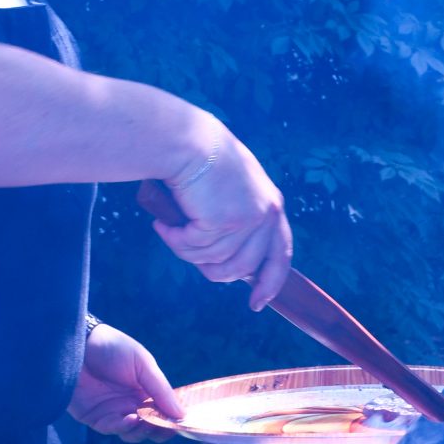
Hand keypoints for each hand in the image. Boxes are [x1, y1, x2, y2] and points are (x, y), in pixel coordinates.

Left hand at [67, 322, 181, 441]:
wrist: (78, 345)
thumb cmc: (112, 348)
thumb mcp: (143, 364)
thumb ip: (161, 389)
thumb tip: (182, 415)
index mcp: (146, 391)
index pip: (164, 412)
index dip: (173, 420)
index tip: (181, 423)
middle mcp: (132, 404)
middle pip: (152, 428)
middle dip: (161, 430)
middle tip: (166, 426)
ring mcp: (115, 413)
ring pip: (134, 434)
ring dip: (143, 432)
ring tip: (147, 421)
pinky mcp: (96, 418)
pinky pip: (114, 429)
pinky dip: (125, 427)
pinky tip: (132, 419)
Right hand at [152, 126, 292, 309]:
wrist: (187, 139)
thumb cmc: (202, 161)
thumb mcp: (231, 192)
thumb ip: (237, 222)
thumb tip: (226, 262)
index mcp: (272, 207)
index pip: (280, 255)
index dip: (270, 283)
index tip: (256, 304)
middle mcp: (265, 214)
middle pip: (241, 267)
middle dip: (211, 269)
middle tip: (187, 251)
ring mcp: (247, 219)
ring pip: (213, 260)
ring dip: (185, 250)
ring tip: (170, 227)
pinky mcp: (224, 221)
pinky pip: (194, 249)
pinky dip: (174, 239)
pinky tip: (164, 223)